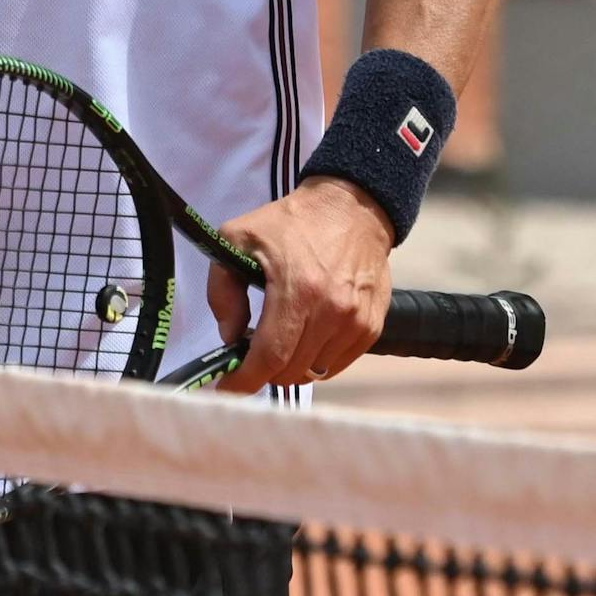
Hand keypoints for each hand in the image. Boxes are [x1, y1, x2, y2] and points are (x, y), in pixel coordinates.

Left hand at [204, 182, 395, 395]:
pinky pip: (337, 364)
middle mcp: (332, 312)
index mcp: (298, 290)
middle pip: (291, 370)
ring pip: (314, 371)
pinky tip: (305, 338)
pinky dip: (316, 360)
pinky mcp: (372, 327)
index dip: (245, 380)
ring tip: (281, 342)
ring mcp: (356, 322)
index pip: (270, 357)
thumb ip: (223, 290)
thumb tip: (230, 336)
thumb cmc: (292, 223)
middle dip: (264, 371)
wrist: (352, 207)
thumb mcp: (238, 238)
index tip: (228, 387)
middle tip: (251, 355)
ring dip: (291, 366)